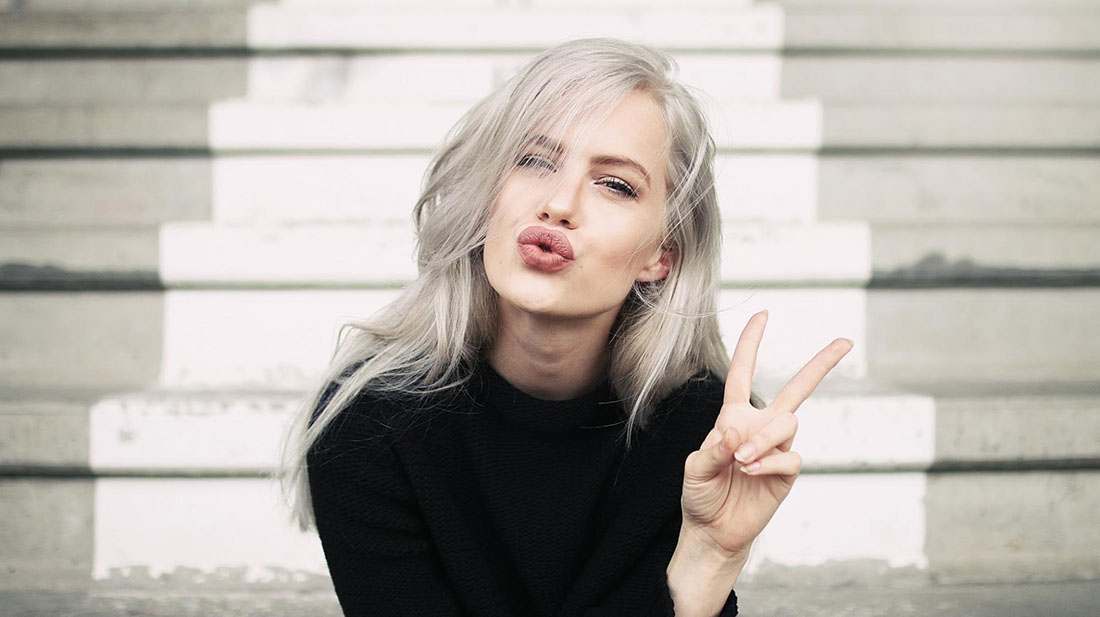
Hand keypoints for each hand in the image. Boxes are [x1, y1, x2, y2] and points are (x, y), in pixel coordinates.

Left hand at [679, 310, 852, 560]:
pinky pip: (789, 456)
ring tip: (741, 459)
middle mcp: (760, 427)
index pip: (744, 374)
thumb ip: (713, 448)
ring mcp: (777, 449)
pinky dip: (769, 461)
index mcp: (733, 416)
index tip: (764, 315)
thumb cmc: (701, 495)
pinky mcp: (787, 473)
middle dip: (821, 364)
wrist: (713, 530)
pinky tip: (752, 471)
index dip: (751, 344)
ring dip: (763, 438)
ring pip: (787, 423)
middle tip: (845, 342)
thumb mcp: (696, 468)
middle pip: (796, 389)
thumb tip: (737, 431)